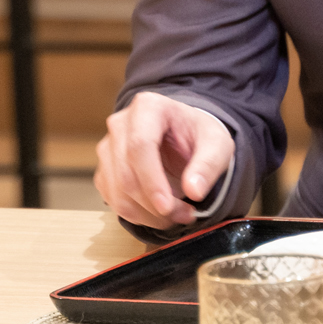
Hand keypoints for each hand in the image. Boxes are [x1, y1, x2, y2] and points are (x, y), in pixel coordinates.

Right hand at [94, 91, 234, 229]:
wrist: (184, 135)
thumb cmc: (199, 134)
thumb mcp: (217, 144)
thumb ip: (208, 164)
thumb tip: (194, 191)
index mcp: (148, 107)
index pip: (140, 146)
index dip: (151, 181)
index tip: (167, 207)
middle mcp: (121, 124)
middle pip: (126, 173)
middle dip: (154, 204)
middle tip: (184, 215)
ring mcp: (108, 147)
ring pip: (117, 190)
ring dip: (146, 214)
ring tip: (176, 216)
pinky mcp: (105, 169)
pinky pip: (112, 199)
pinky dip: (136, 215)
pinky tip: (158, 215)